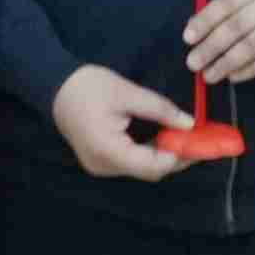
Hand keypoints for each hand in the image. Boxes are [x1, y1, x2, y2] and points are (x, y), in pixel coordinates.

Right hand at [52, 64, 194, 180]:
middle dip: (177, 156)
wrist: (52, 84)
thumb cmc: (87, 85)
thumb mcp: (127, 92)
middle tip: (201, 141)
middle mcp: (104, 165)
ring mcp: (100, 165)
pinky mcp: (100, 160)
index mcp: (108, 150)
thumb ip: (160, 109)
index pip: (152, 165)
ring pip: (141, 168)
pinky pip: (131, 162)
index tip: (202, 143)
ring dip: (165, 154)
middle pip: (148, 170)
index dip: (179, 156)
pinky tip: (165, 138)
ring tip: (187, 138)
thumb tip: (189, 123)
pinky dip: (150, 152)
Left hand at [184, 0, 254, 87]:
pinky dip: (250, 70)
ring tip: (210, 74)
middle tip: (193, 62)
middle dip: (213, 45)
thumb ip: (236, 6)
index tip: (188, 37)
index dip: (207, 18)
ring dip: (228, 62)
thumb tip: (196, 27)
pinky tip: (234, 76)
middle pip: (240, 23)